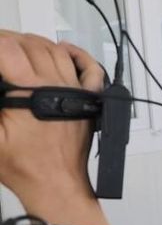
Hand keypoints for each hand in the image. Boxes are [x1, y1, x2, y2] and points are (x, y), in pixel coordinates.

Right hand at [0, 32, 102, 208]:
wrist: (56, 185)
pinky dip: (78, 54)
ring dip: (36, 42)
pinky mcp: (88, 101)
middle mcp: (57, 86)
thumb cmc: (26, 167)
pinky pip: (90, 69)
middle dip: (9, 39)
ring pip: (57, 51)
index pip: (8, 50)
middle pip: (31, 45)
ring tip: (17, 45)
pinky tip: (65, 49)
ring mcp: (76, 91)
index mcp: (30, 91)